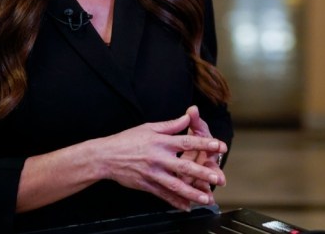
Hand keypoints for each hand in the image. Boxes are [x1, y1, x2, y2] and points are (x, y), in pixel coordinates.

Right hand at [96, 113, 227, 210]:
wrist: (105, 157)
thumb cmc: (127, 140)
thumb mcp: (149, 128)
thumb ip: (171, 125)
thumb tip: (188, 116)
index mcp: (161, 142)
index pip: (187, 142)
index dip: (205, 144)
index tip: (220, 146)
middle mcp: (159, 158)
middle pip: (184, 166)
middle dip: (203, 173)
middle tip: (217, 178)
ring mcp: (153, 174)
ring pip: (175, 185)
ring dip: (192, 192)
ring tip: (206, 198)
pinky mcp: (147, 185)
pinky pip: (163, 195)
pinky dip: (175, 202)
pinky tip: (187, 207)